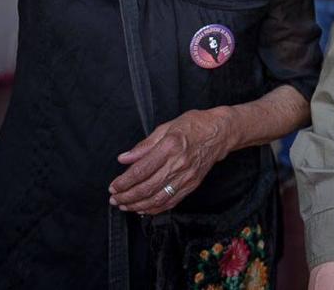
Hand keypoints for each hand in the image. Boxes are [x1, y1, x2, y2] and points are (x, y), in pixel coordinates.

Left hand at [108, 107, 233, 214]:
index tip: (113, 187)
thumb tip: (124, 158)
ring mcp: (187, 176)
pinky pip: (171, 201)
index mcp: (170, 146)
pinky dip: (155, 208)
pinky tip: (143, 208)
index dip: (124, 182)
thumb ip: (144, 145)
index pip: (141, 170)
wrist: (221, 132)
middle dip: (127, 196)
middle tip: (114, 198)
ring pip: (158, 198)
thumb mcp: (166, 127)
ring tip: (125, 205)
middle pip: (147, 187)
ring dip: (138, 205)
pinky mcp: (193, 184)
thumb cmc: (194, 125)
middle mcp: (179, 163)